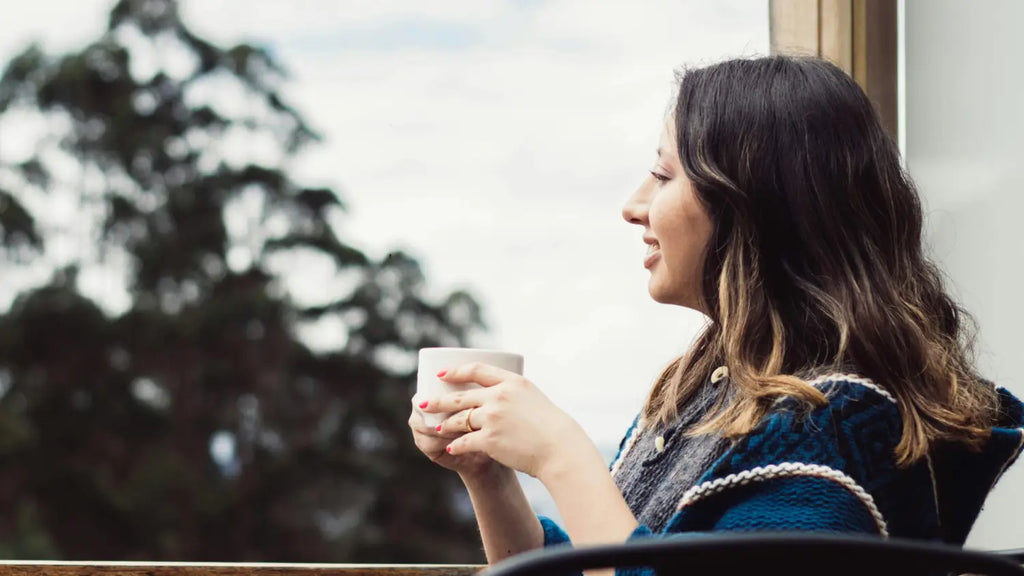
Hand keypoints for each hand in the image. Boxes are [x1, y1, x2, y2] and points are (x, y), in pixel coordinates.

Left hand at [421, 362, 595, 481]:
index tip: (441, 374)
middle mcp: (499, 396)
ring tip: (437, 427)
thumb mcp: (533, 397)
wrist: (559, 448)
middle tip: (422, 402)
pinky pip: (464, 441)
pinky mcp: (489, 439)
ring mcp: (492, 417)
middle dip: (437, 400)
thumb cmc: (550, 425)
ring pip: (459, 420)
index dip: (455, 371)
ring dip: (445, 424)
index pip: (477, 370)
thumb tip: (492, 393)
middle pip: (460, 396)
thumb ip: (512, 393)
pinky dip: (456, 445)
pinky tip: (450, 447)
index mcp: (511, 382)